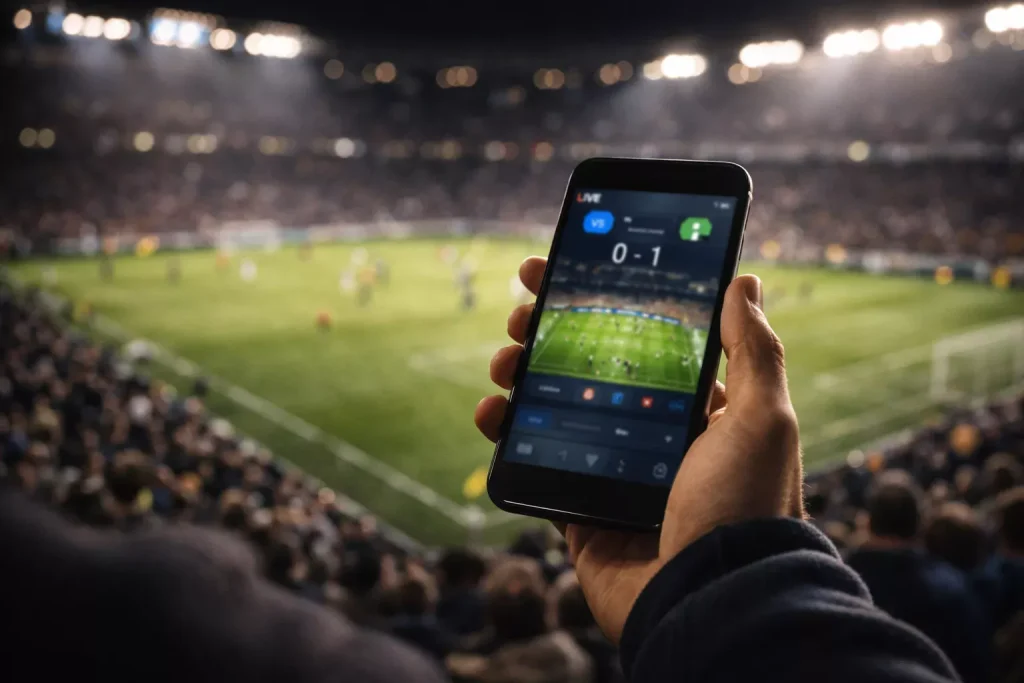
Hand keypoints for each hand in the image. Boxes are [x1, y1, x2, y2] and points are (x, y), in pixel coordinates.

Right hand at [475, 257, 803, 643]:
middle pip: (590, 368)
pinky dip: (506, 433)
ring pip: (555, 407)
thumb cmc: (745, 506)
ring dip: (523, 375)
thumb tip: (745, 282)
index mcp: (698, 410)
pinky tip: (492, 412)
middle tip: (524, 311)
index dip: (609, 303)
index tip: (571, 270)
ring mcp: (612, 470)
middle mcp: (653, 436)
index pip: (645, 341)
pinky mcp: (579, 507)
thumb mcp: (762, 418)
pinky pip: (534, 460)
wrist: (710, 601)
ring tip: (504, 361)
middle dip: (553, 333)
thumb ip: (753, 351)